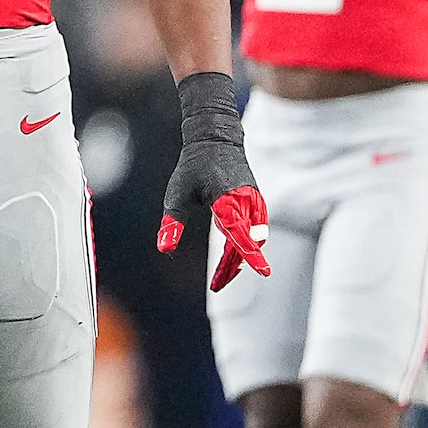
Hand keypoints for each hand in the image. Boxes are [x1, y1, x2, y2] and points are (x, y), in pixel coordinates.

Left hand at [157, 71, 269, 292]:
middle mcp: (246, 201)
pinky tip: (230, 260)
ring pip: (252, 239)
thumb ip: (171, 224)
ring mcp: (254, 203)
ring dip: (239, 258)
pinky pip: (253, 231)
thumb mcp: (176, 195)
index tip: (263, 271)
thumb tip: (165, 249)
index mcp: (227, 198)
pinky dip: (243, 246)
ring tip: (221, 277)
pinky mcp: (255, 205)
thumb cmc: (193, 167)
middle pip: (245, 242)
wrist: (216, 140)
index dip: (249, 252)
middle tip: (216, 286)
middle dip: (234, 266)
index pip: (239, 230)